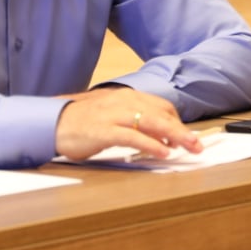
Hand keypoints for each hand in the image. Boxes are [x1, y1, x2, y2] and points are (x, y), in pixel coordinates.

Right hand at [54, 86, 201, 161]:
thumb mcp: (113, 115)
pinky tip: (163, 152)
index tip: (187, 137)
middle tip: (198, 145)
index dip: (177, 122)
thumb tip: (160, 136)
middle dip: (183, 130)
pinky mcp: (103, 131)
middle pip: (162, 113)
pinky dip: (150, 144)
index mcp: (128, 97)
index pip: (161, 107)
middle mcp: (123, 102)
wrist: (52, 123)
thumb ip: (135, 121)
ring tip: (189, 147)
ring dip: (174, 135)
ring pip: (152, 122)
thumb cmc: (84, 122)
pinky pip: (132, 137)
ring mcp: (113, 115)